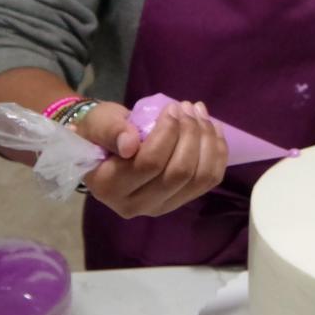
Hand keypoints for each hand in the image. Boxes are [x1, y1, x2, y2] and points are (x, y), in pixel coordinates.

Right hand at [75, 100, 227, 218]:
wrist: (108, 148)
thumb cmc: (99, 132)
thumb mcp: (97, 123)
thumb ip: (111, 131)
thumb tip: (130, 144)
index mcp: (108, 187)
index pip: (148, 164)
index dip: (167, 133)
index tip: (171, 107)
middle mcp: (135, 206)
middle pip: (178, 173)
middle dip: (190, 134)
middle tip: (187, 106)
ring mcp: (161, 207)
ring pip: (199, 178)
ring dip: (206, 141)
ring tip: (199, 113)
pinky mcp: (180, 201)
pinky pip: (210, 179)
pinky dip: (217, 152)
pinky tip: (212, 128)